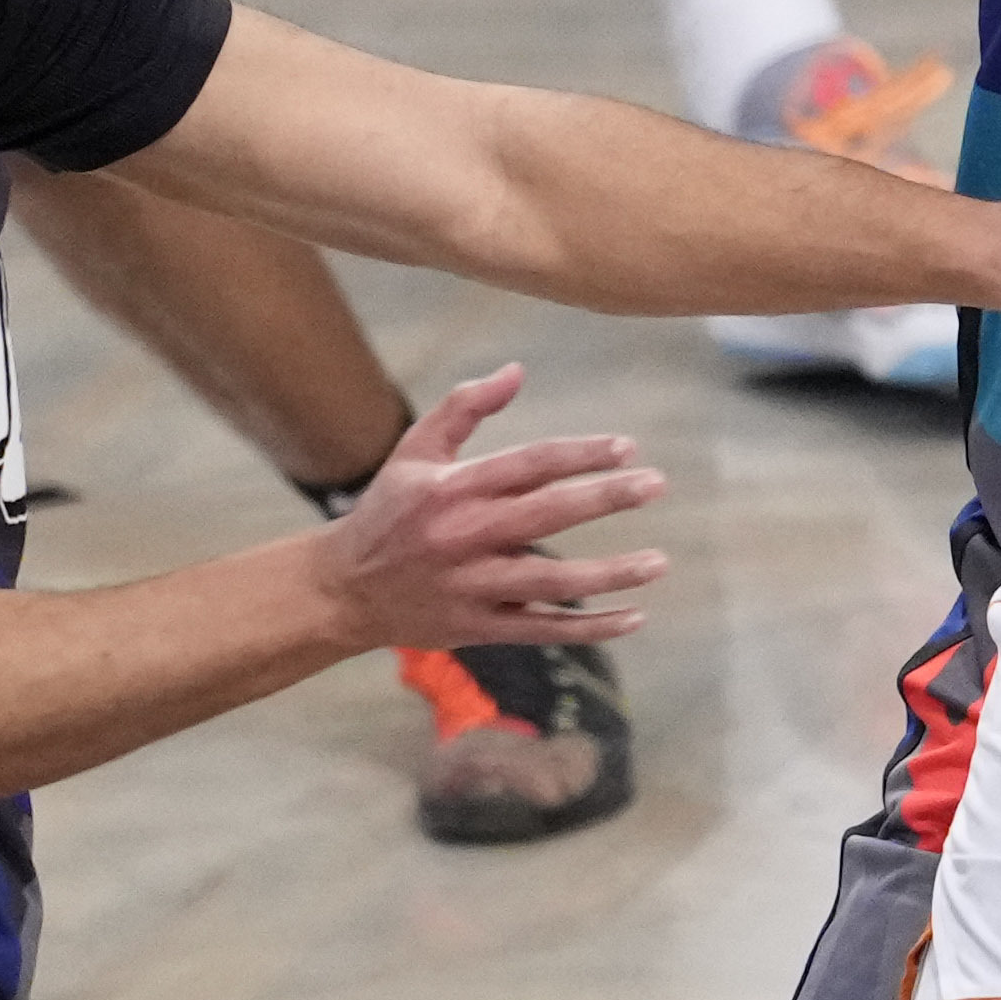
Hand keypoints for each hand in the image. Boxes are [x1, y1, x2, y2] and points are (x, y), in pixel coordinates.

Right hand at [313, 366, 666, 648]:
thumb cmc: (388, 512)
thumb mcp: (414, 452)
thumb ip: (464, 407)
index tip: (626, 447)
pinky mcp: (477, 627)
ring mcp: (471, 586)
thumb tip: (517, 370)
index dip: (579, 453)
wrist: (342, 591)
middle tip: (656, 484)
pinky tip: (634, 617)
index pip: (527, 464)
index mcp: (452, 489)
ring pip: (551, 580)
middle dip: (605, 498)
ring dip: (610, 573)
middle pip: (546, 514)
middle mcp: (463, 536)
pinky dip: (589, 628)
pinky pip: (542, 629)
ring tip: (659, 561)